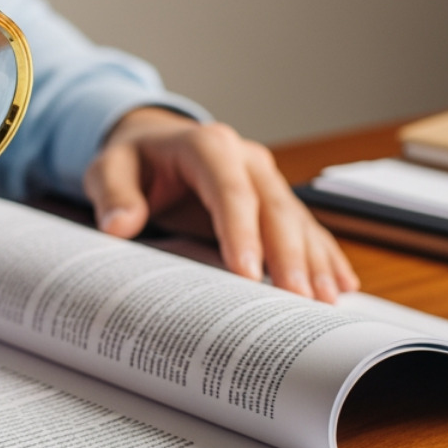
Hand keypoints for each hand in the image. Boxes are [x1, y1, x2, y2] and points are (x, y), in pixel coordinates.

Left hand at [84, 108, 358, 301]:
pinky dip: (323, 256)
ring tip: (324, 301)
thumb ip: (113, 193)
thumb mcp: (108, 168)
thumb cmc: (132, 161)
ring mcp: (265, 179)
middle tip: (299, 299)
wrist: (152, 145)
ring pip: (297, 221)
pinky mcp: (272, 200)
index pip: (230, 190)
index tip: (245, 272)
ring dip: (313, 261)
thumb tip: (120, 224)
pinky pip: (304, 228)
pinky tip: (339, 284)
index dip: (241, 230)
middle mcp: (246, 159)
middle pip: (274, 208)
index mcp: (208, 145)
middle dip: (288, 255)